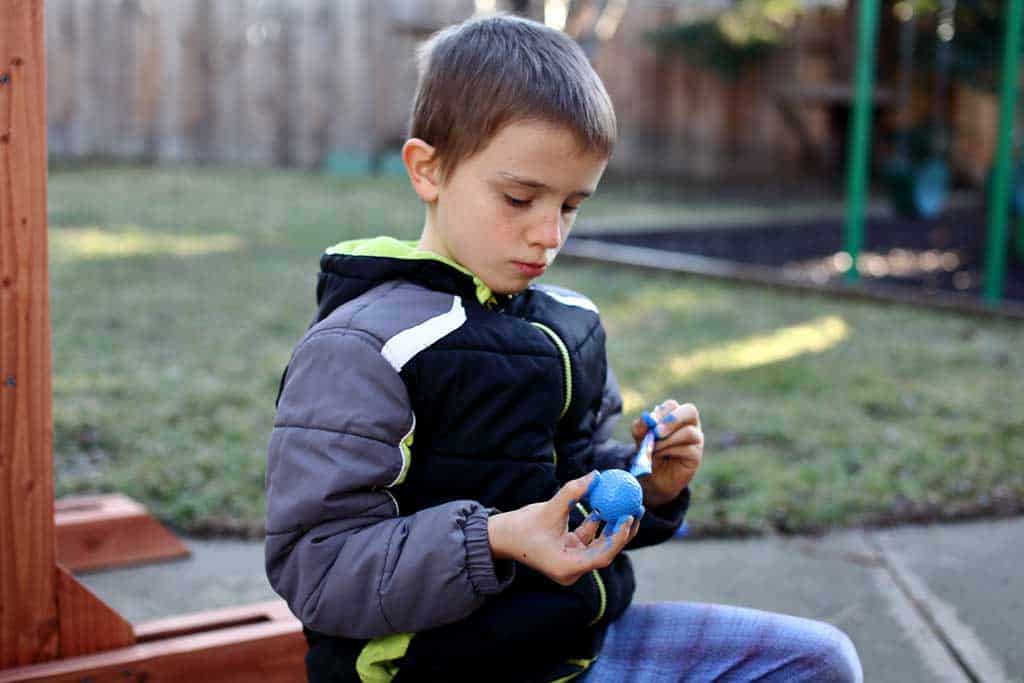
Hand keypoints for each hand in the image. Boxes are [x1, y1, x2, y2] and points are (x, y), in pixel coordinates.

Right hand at [487, 472, 638, 585]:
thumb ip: (572, 493)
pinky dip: (597, 523)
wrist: (501, 538)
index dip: (618, 537)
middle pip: (606, 550)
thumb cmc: (521, 528)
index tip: (629, 517)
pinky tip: (606, 505)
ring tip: (629, 505)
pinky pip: (589, 537)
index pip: (602, 555)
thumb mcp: (548, 509)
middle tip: (637, 509)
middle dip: (623, 530)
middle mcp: (573, 568)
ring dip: (613, 525)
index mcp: (568, 567)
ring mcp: (572, 560)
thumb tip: (595, 475)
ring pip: (599, 543)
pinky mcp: (569, 550)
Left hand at [631, 401, 703, 506]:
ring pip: (689, 432)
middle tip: (657, 432)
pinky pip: (688, 449)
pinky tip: (661, 455)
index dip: (661, 412)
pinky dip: (671, 451)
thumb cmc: (649, 452)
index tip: (650, 422)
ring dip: (668, 440)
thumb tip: (647, 419)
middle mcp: (689, 424)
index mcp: (674, 415)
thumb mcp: (640, 438)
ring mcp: (695, 439)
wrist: (652, 477)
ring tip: (654, 448)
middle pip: (690, 411)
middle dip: (672, 420)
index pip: (672, 405)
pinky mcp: (696, 455)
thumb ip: (641, 427)